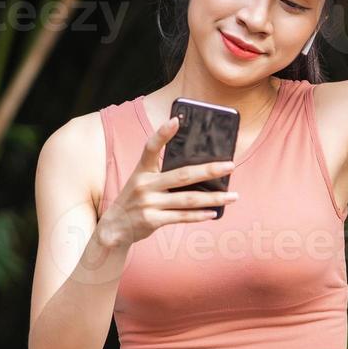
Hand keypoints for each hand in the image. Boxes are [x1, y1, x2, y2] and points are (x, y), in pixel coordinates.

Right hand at [98, 115, 237, 247]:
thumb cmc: (135, 200)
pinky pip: (182, 217)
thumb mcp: (142, 181)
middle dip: (209, 170)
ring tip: (233, 196)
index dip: (163, 133)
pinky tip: (214, 212)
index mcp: (142, 170)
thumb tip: (198, 170)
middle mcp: (144, 185)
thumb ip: (162, 174)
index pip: (151, 147)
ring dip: (214, 198)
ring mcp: (148, 204)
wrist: (114, 228)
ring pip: (188, 199)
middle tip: (231, 166)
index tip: (177, 119)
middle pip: (183, 175)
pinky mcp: (152, 221)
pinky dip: (200, 215)